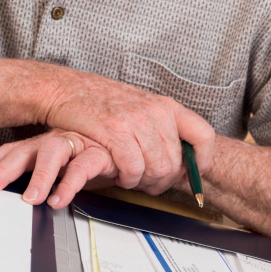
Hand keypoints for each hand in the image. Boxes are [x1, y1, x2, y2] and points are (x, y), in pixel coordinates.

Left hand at [0, 130, 118, 207]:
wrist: (131, 146)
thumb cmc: (92, 156)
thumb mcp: (63, 168)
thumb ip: (42, 178)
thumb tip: (15, 196)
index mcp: (44, 145)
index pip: (15, 150)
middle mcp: (57, 141)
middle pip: (25, 150)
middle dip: (4, 168)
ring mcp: (77, 144)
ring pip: (52, 153)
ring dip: (40, 176)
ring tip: (31, 199)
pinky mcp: (100, 151)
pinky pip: (83, 167)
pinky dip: (70, 184)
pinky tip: (60, 199)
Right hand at [44, 72, 214, 194]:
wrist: (67, 89)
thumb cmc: (101, 101)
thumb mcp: (140, 107)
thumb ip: (162, 128)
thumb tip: (183, 161)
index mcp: (165, 105)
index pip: (203, 135)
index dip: (202, 161)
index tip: (191, 173)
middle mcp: (155, 112)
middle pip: (175, 163)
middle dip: (161, 181)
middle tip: (145, 182)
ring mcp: (136, 121)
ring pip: (156, 169)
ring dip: (142, 182)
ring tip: (129, 177)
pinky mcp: (115, 132)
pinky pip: (133, 169)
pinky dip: (126, 179)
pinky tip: (118, 174)